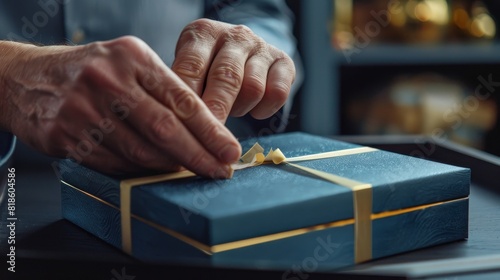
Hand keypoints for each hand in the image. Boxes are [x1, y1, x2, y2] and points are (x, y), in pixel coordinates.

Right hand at [0, 37, 240, 176]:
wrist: (27, 78)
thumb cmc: (93, 72)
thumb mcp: (129, 64)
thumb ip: (163, 91)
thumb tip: (205, 132)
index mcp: (133, 57)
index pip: (182, 99)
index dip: (211, 131)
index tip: (230, 151)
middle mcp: (108, 79)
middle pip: (165, 128)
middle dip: (199, 155)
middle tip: (220, 171)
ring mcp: (83, 108)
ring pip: (140, 151)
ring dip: (169, 166)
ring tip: (188, 170)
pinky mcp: (65, 134)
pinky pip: (113, 163)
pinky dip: (137, 170)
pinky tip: (151, 170)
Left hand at [172, 18, 295, 122]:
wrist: (242, 52)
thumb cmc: (206, 69)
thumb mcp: (188, 71)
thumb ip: (182, 91)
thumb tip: (176, 125)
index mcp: (203, 33)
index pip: (191, 66)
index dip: (187, 99)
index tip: (181, 126)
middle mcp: (234, 35)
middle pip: (225, 77)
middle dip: (216, 110)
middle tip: (208, 138)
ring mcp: (261, 47)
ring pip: (253, 88)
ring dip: (240, 108)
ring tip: (231, 111)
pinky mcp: (284, 61)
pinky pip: (277, 93)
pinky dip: (264, 109)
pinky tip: (254, 111)